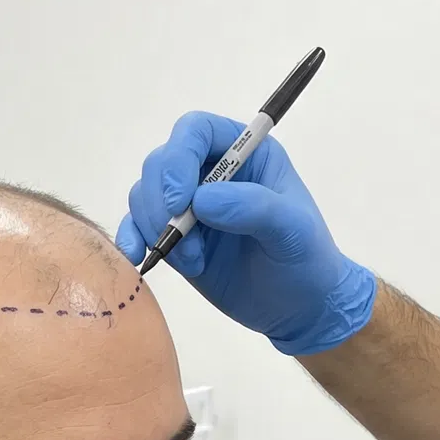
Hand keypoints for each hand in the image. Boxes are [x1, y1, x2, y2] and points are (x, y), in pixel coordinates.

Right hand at [116, 110, 376, 355]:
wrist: (299, 308)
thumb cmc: (306, 260)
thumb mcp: (294, 231)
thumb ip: (255, 208)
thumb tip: (202, 200)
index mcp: (244, 153)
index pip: (196, 131)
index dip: (179, 157)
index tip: (180, 201)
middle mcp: (211, 171)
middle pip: (161, 162)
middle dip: (160, 200)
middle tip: (180, 239)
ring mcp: (189, 205)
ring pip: (145, 195)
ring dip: (154, 228)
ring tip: (192, 263)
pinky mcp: (174, 238)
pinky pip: (137, 227)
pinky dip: (133, 240)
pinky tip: (140, 259)